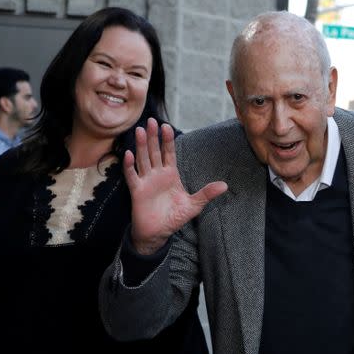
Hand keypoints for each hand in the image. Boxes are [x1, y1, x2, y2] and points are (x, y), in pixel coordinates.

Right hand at [123, 118, 227, 253]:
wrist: (159, 233)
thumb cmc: (175, 217)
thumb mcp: (194, 205)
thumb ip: (207, 193)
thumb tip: (225, 185)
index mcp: (171, 175)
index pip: (169, 153)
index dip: (167, 140)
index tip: (167, 127)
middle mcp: (157, 175)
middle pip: (154, 152)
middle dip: (153, 137)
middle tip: (152, 121)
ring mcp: (146, 181)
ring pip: (143, 159)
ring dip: (141, 145)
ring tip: (140, 130)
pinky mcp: (137, 190)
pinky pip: (132, 176)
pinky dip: (130, 166)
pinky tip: (128, 154)